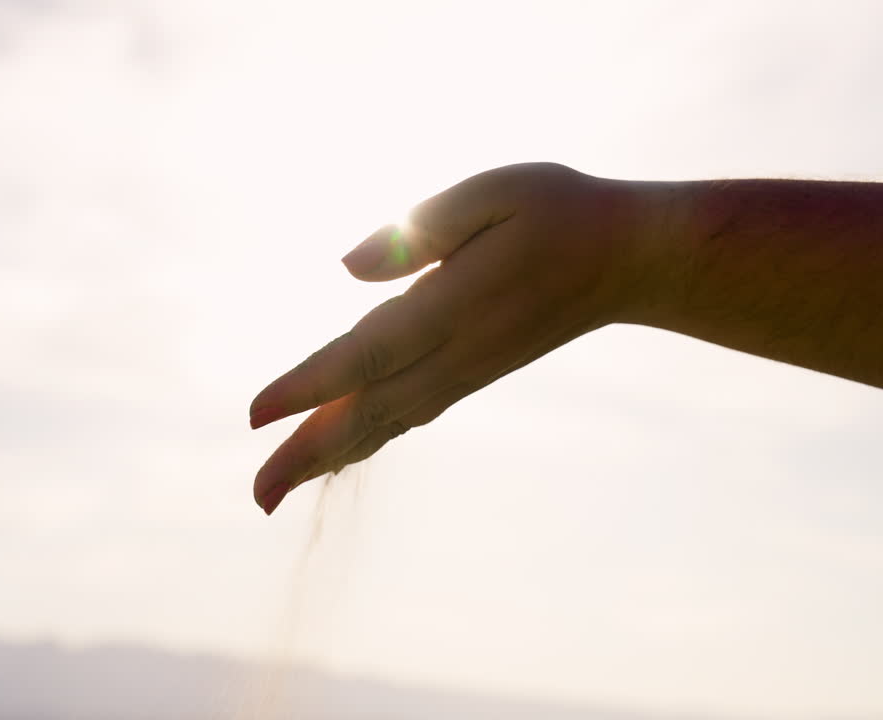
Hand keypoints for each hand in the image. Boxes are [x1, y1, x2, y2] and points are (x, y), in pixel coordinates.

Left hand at [249, 163, 658, 514]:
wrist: (625, 259)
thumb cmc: (557, 212)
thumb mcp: (492, 193)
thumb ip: (419, 228)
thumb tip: (347, 270)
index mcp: (451, 307)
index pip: (365, 355)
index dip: (308, 387)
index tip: (256, 416)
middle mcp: (455, 353)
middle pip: (368, 413)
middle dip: (307, 454)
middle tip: (256, 496)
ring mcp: (466, 371)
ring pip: (385, 424)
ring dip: (330, 457)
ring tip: (278, 490)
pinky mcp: (472, 374)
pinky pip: (408, 416)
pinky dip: (367, 441)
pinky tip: (340, 453)